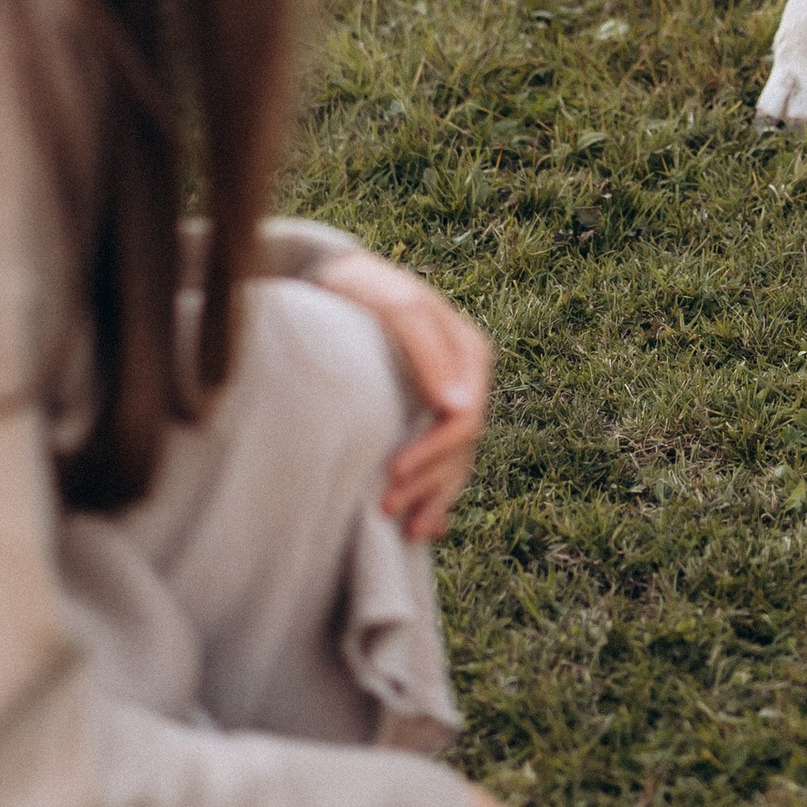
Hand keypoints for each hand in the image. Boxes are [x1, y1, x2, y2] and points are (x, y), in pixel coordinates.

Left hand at [310, 248, 493, 539]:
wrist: (337, 279)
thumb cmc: (364, 288)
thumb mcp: (396, 306)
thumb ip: (428, 349)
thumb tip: (459, 405)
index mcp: (470, 352)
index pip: (465, 417)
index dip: (433, 451)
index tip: (392, 471)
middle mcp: (467, 379)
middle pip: (460, 446)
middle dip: (427, 481)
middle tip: (385, 508)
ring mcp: (449, 397)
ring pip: (454, 459)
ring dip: (432, 496)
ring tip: (403, 528)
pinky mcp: (427, 411)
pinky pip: (444, 460)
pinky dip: (435, 493)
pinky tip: (425, 523)